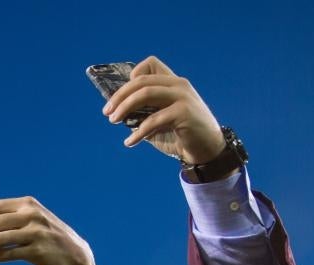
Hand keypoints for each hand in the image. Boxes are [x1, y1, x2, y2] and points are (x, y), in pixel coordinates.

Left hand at [102, 56, 224, 164]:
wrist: (206, 151)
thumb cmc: (180, 135)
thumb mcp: (159, 120)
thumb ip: (143, 113)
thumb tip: (117, 113)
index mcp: (173, 83)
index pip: (150, 64)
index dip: (132, 76)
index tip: (120, 95)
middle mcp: (178, 85)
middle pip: (142, 81)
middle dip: (119, 96)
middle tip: (107, 111)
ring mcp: (183, 97)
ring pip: (146, 93)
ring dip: (125, 107)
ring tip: (113, 121)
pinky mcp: (184, 113)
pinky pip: (154, 119)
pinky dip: (138, 132)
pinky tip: (130, 142)